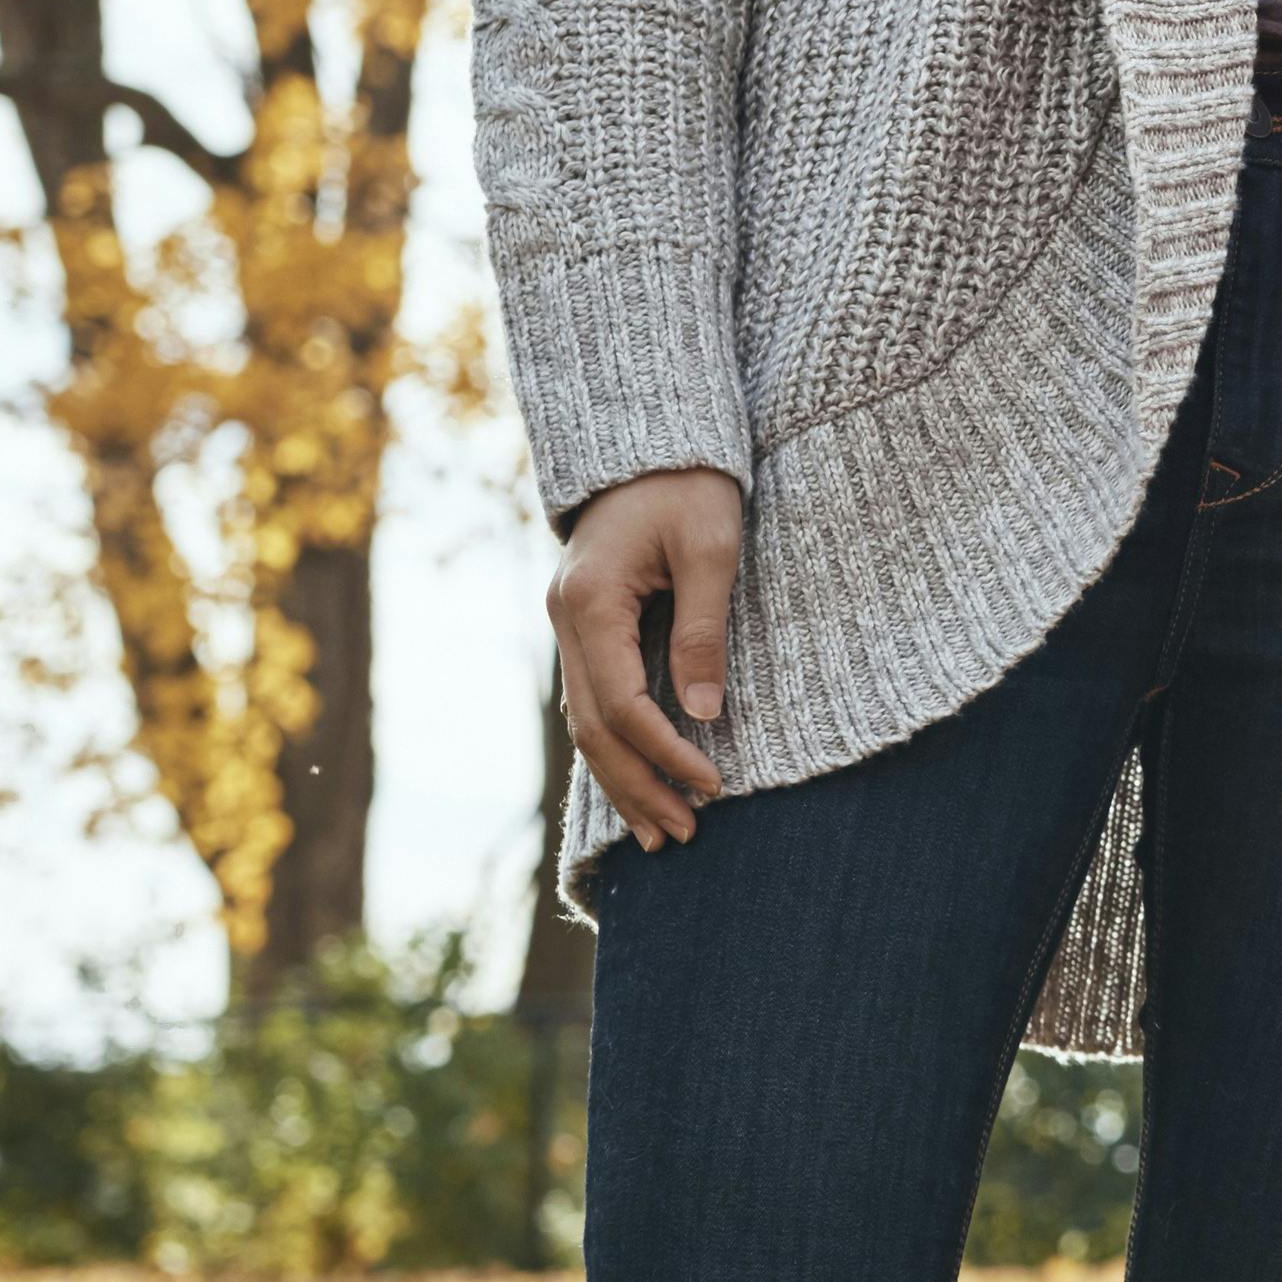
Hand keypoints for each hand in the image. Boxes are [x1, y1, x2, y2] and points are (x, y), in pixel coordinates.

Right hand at [549, 466, 741, 850]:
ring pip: (585, 723)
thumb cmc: (690, 488)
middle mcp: (566, 620)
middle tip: (686, 836)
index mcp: (590, 602)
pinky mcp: (587, 628)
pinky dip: (618, 747)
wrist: (653, 445)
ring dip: (622, 780)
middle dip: (638, 786)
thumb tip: (703, 715)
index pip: (622, 704)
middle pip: (593, 728)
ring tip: (664, 834)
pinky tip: (641, 782)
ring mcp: (570, 626)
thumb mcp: (712, 550)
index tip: (714, 785)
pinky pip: (595, 702)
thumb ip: (704, 632)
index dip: (667, 752)